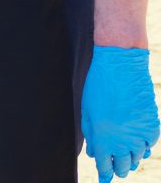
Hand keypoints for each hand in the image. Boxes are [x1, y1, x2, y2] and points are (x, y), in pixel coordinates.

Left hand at [82, 46, 159, 181]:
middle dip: (119, 169)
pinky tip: (139, 145)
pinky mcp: (153, 126)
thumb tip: (93, 153)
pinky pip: (149, 145)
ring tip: (127, 159)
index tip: (105, 179)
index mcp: (102, 137)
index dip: (105, 174)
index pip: (105, 165)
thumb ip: (90, 134)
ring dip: (132, 159)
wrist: (121, 68)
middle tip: (117, 170)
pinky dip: (144, 146)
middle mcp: (122, 140)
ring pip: (137, 157)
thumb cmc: (99, 87)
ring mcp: (139, 134)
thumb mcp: (88, 111)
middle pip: (123, 166)